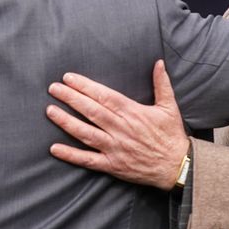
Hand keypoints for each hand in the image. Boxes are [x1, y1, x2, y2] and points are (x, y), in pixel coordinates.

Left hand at [47, 60, 189, 190]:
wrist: (177, 166)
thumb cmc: (171, 135)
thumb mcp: (169, 107)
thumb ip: (162, 84)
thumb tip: (158, 62)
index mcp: (133, 113)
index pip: (104, 96)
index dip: (85, 86)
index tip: (69, 78)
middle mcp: (121, 129)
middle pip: (91, 111)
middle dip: (70, 98)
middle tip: (54, 88)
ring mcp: (115, 148)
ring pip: (85, 133)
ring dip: (66, 122)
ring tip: (50, 111)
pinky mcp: (112, 165)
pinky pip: (88, 160)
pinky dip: (70, 155)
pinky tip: (54, 148)